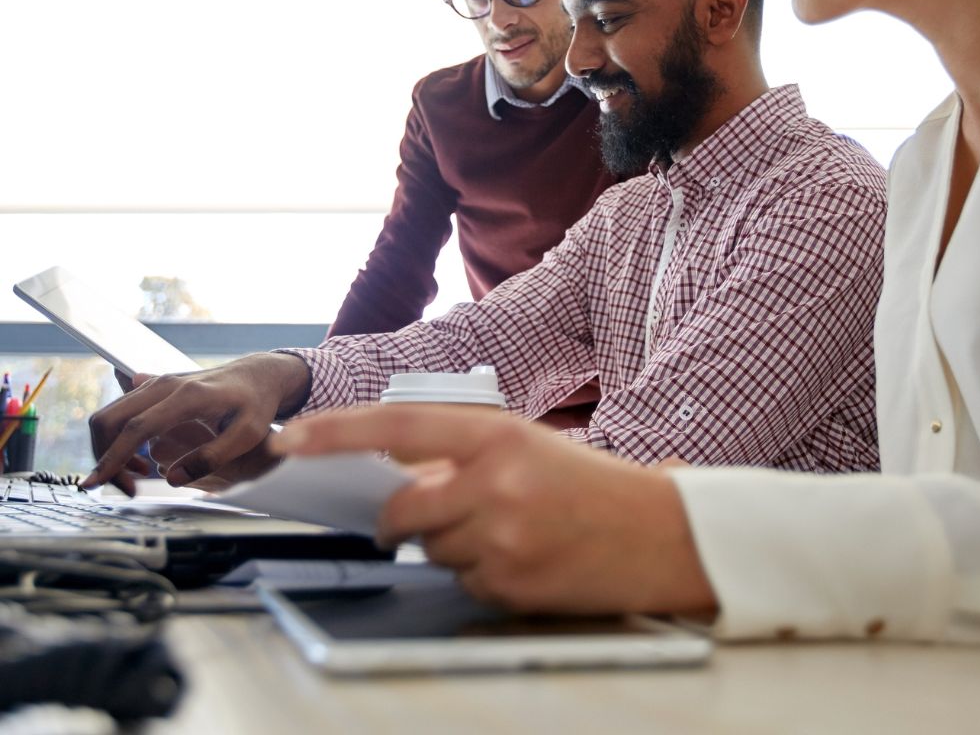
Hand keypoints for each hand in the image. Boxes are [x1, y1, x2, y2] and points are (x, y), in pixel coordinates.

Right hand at [84, 353, 310, 494]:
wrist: (258, 375)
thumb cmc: (256, 403)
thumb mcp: (248, 434)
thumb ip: (213, 457)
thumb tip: (172, 478)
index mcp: (188, 396)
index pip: (137, 428)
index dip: (114, 457)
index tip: (97, 483)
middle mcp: (166, 384)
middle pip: (110, 418)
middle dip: (105, 457)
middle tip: (126, 488)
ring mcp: (157, 383)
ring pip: (111, 415)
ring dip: (111, 450)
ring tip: (137, 477)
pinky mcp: (154, 388)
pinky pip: (121, 413)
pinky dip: (118, 439)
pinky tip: (141, 459)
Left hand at [271, 405, 715, 615]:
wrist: (658, 534)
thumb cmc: (590, 484)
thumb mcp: (526, 445)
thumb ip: (460, 453)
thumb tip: (393, 475)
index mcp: (497, 434)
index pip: (396, 425)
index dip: (336, 431)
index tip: (290, 438)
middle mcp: (495, 481)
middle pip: (403, 509)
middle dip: (397, 519)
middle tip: (412, 516)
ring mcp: (503, 537)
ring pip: (431, 550)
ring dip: (448, 545)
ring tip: (503, 531)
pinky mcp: (511, 584)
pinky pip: (462, 583)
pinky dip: (477, 574)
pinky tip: (518, 558)